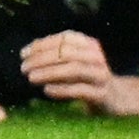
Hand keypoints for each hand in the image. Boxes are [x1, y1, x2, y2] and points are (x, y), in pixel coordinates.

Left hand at [19, 30, 138, 116]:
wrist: (115, 99)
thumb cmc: (85, 78)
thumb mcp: (72, 62)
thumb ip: (55, 55)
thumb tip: (26, 53)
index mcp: (89, 45)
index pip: (64, 38)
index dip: (42, 44)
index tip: (23, 54)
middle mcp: (97, 57)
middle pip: (67, 53)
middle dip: (41, 59)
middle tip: (24, 68)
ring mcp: (101, 75)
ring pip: (74, 69)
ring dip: (49, 72)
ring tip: (31, 78)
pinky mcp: (103, 94)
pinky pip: (81, 90)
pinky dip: (61, 89)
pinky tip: (46, 90)